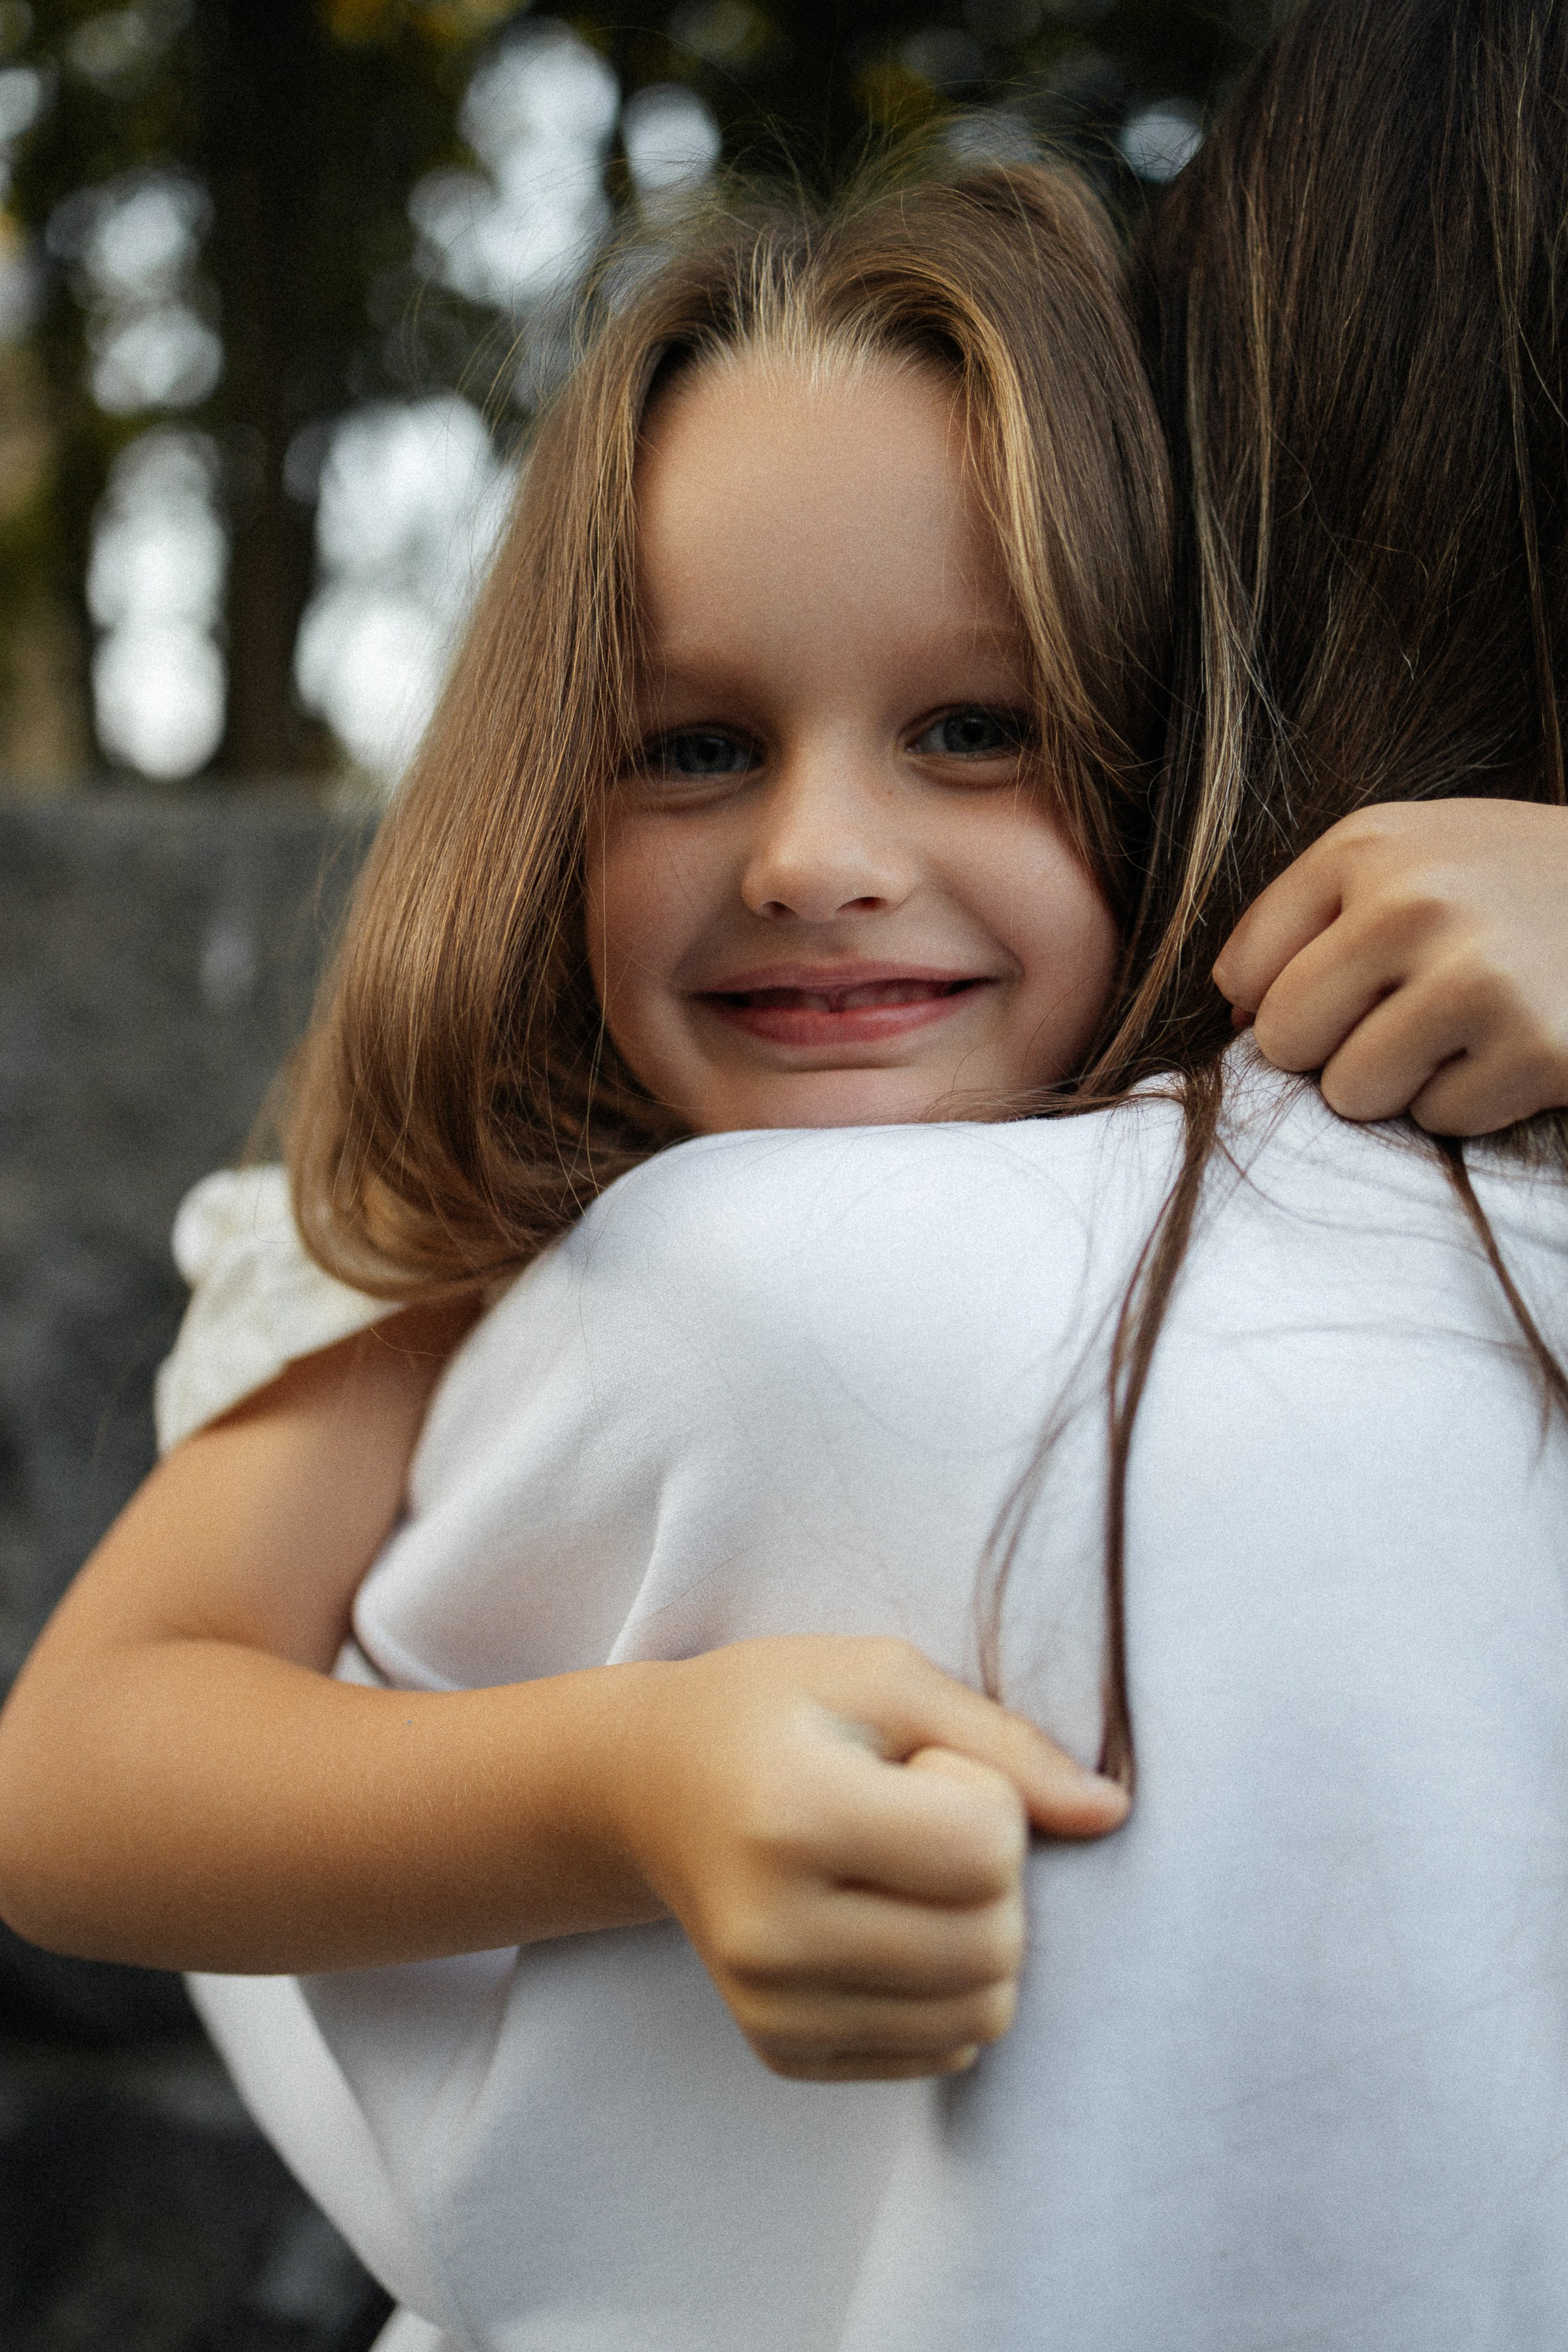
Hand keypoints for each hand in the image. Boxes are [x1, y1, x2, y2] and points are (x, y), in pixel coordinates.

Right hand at [609, 1636, 1126, 2083]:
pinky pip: (939, 2054)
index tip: (921, 1766)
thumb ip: (1005, 1741)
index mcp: (792, 1814)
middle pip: (994, 1945)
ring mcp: (769, 2004)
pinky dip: (944, 1991)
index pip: (986, 1849)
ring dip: (979, 1938)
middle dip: (993, 1876)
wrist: (653, 1783)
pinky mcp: (780, 2050)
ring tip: (906, 1872)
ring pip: (980, 2017)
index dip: (984, 1793)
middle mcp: (771, 1929)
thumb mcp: (885, 1677)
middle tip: (918, 1819)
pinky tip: (886, 1922)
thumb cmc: (777, 1709)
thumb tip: (1112, 1813)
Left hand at [1214, 800, 1567, 1133]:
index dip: (1285, 999)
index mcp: (1369, 847)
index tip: (1346, 984)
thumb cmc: (1513, 885)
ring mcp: (1479, 977)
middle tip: (1407, 1015)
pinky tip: (1516, 1043)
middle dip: (1333, 1048)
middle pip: (1286, 1042)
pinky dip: (1473, 1100)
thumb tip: (1231, 1007)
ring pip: (1354, 1093)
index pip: (1246, 973)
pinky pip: (1439, 1120)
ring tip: (1466, 1025)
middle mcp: (1416, 901)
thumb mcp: (1409, 857)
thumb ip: (1305, 918)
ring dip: (1404, 1079)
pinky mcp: (1536, 1050)